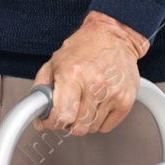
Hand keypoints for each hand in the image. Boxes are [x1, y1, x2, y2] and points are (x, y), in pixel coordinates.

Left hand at [32, 11, 149, 135]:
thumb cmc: (85, 46)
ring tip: (85, 101)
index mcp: (73, 74)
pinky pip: (107, 127)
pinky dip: (100, 120)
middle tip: (69, 110)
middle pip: (78, 127)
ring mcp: (113, 93)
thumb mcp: (55, 61)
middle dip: (69, 123)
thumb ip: (42, 89)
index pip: (62, 115)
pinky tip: (98, 103)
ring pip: (92, 128)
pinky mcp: (126, 100)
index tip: (52, 119)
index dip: (53, 122)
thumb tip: (38, 116)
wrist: (115, 35)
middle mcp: (94, 84)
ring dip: (85, 121)